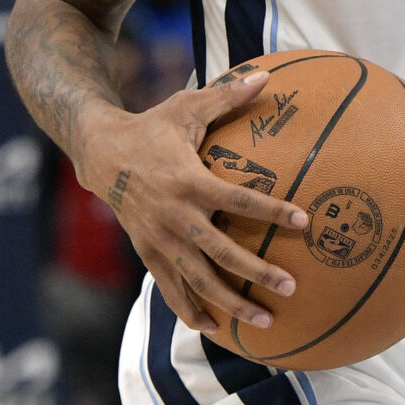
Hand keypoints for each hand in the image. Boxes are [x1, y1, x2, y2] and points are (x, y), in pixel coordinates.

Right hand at [72, 70, 308, 334]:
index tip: (303, 222)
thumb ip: (228, 95)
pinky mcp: (147, 253)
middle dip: (256, 273)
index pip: (238, 200)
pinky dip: (192, 310)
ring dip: (232, 302)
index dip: (271, 211)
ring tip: (266, 320)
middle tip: (291, 286)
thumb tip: (267, 76)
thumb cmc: (153, 127)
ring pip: (199, 280)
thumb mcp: (187, 107)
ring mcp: (159, 240)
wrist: (101, 154)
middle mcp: (175, 217)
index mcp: (189, 181)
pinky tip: (216, 328)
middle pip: (221, 252)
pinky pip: (171, 288)